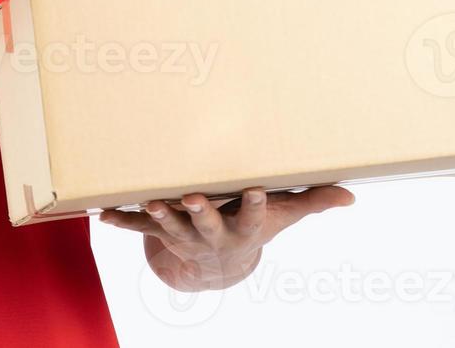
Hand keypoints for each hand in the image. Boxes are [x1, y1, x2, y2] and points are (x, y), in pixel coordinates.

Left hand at [99, 185, 354, 291]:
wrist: (220, 264)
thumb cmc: (253, 226)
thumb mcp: (284, 216)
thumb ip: (312, 202)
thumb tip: (351, 196)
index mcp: (243, 229)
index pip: (254, 218)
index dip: (256, 206)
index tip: (260, 189)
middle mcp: (213, 235)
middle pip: (207, 224)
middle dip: (201, 212)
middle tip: (194, 197)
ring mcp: (185, 237)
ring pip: (171, 228)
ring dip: (159, 216)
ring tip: (149, 202)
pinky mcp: (162, 234)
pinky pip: (140, 229)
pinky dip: (122, 222)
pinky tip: (103, 215)